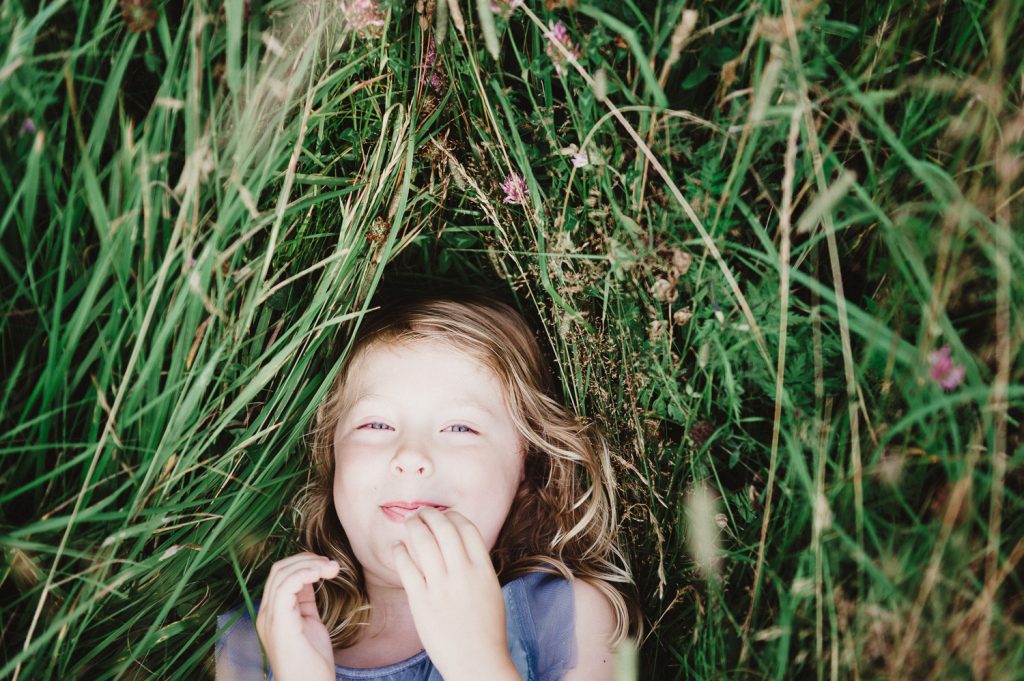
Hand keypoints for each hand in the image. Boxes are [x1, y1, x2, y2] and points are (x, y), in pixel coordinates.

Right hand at [255, 552, 339, 680]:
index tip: (328, 565)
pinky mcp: (279, 624)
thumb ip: (306, 602)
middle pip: (279, 570)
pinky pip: (284, 588)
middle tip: (331, 565)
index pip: (281, 575)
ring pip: (281, 574)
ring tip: (331, 568)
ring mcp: (270, 619)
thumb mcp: (311, 624)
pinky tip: (320, 573)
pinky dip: (303, 574)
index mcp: (273, 613)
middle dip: (306, 559)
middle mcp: (266, 614)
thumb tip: (311, 577)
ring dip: (309, 564)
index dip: (303, 563)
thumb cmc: (312, 663)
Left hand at [392, 508, 519, 680]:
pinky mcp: (421, 602)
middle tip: (421, 512)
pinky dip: (401, 552)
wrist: (476, 662)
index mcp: (483, 571)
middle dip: (430, 515)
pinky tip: (398, 548)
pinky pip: (407, 568)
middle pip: (444, 529)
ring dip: (414, 526)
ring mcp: (441, 588)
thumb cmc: (486, 629)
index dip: (455, 516)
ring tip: (409, 522)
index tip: (446, 515)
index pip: (468, 529)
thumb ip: (477, 567)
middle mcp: (463, 574)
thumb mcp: (491, 591)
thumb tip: (459, 544)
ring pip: (423, 542)